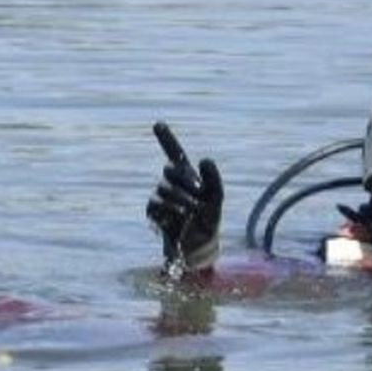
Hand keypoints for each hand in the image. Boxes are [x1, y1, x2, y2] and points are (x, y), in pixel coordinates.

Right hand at [146, 122, 222, 274]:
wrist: (197, 246)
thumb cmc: (209, 220)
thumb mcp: (217, 199)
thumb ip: (214, 178)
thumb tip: (204, 158)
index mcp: (188, 176)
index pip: (174, 153)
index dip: (165, 138)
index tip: (157, 124)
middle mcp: (172, 182)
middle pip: (171, 170)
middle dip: (186, 181)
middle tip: (198, 195)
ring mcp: (161, 195)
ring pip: (165, 189)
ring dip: (181, 201)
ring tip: (191, 213)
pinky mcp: (153, 211)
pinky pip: (157, 205)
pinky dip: (170, 212)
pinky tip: (177, 220)